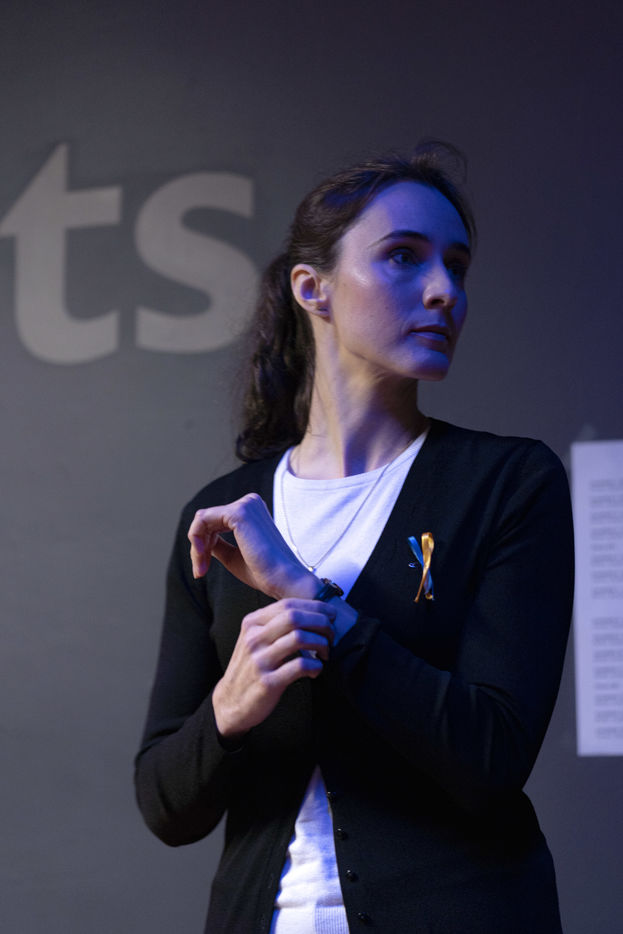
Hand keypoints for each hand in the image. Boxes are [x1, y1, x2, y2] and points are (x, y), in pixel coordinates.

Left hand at [188, 493, 316, 599]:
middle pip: (206, 520)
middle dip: (198, 547)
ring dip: (196, 546)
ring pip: (202, 520)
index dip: (203, 546)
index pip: (214, 522)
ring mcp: (245, 504)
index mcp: (252, 511)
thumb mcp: (233, 555)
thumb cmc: (263, 573)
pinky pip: (202, 519)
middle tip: (200, 572)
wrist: (283, 580)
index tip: (202, 570)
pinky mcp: (239, 512)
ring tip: (201, 569)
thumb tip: (200, 539)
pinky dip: (196, 539)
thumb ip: (218, 544)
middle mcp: (250, 502)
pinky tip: (203, 555)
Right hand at [212, 598, 335, 737]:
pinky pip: (300, 666)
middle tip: (331, 634)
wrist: (231, 702)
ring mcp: (260, 660)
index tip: (331, 614)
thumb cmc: (250, 668)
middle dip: (321, 622)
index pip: (288, 605)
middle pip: (295, 617)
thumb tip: (312, 612)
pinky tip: (316, 669)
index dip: (315, 607)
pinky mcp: (268, 682)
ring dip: (321, 643)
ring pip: (299, 638)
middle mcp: (254, 638)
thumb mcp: (254, 640)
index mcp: (252, 623)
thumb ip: (275, 625)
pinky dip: (315, 666)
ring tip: (325, 652)